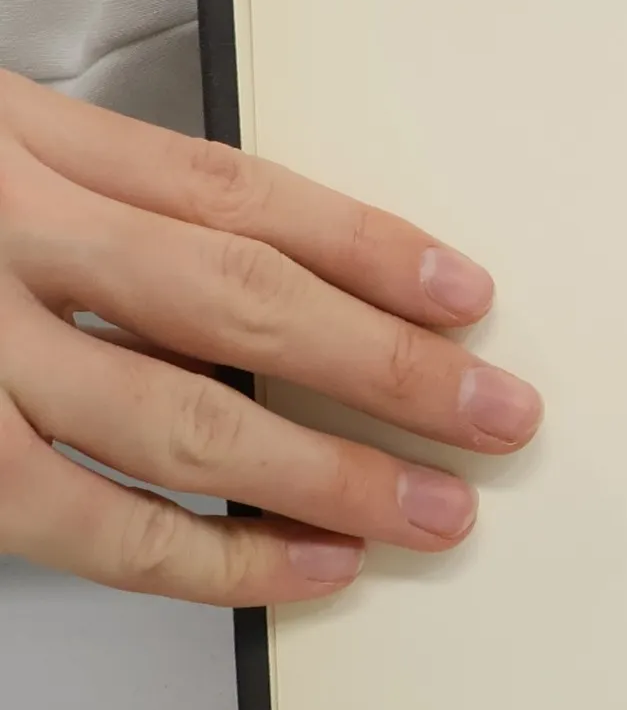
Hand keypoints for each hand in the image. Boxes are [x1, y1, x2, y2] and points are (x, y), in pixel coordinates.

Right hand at [0, 72, 542, 603]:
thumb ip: (106, 201)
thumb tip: (280, 285)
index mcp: (28, 146)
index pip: (233, 191)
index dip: (366, 246)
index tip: (466, 292)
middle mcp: (9, 238)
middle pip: (238, 298)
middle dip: (387, 367)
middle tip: (496, 414)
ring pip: (184, 423)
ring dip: (331, 477)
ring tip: (433, 507)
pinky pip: (98, 528)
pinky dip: (218, 558)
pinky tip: (312, 562)